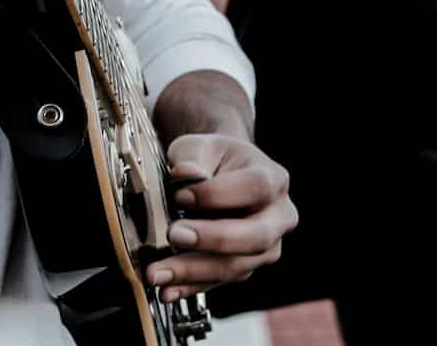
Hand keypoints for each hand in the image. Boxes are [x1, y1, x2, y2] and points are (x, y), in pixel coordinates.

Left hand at [145, 135, 296, 302]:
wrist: (221, 176)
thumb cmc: (213, 160)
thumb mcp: (201, 146)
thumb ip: (192, 156)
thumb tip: (184, 174)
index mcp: (273, 179)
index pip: (254, 188)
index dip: (217, 194)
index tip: (179, 196)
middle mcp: (278, 216)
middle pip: (255, 236)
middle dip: (211, 239)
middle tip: (174, 235)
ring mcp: (266, 247)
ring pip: (237, 266)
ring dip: (194, 272)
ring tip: (157, 272)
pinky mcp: (247, 268)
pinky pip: (221, 282)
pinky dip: (191, 287)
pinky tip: (168, 289)